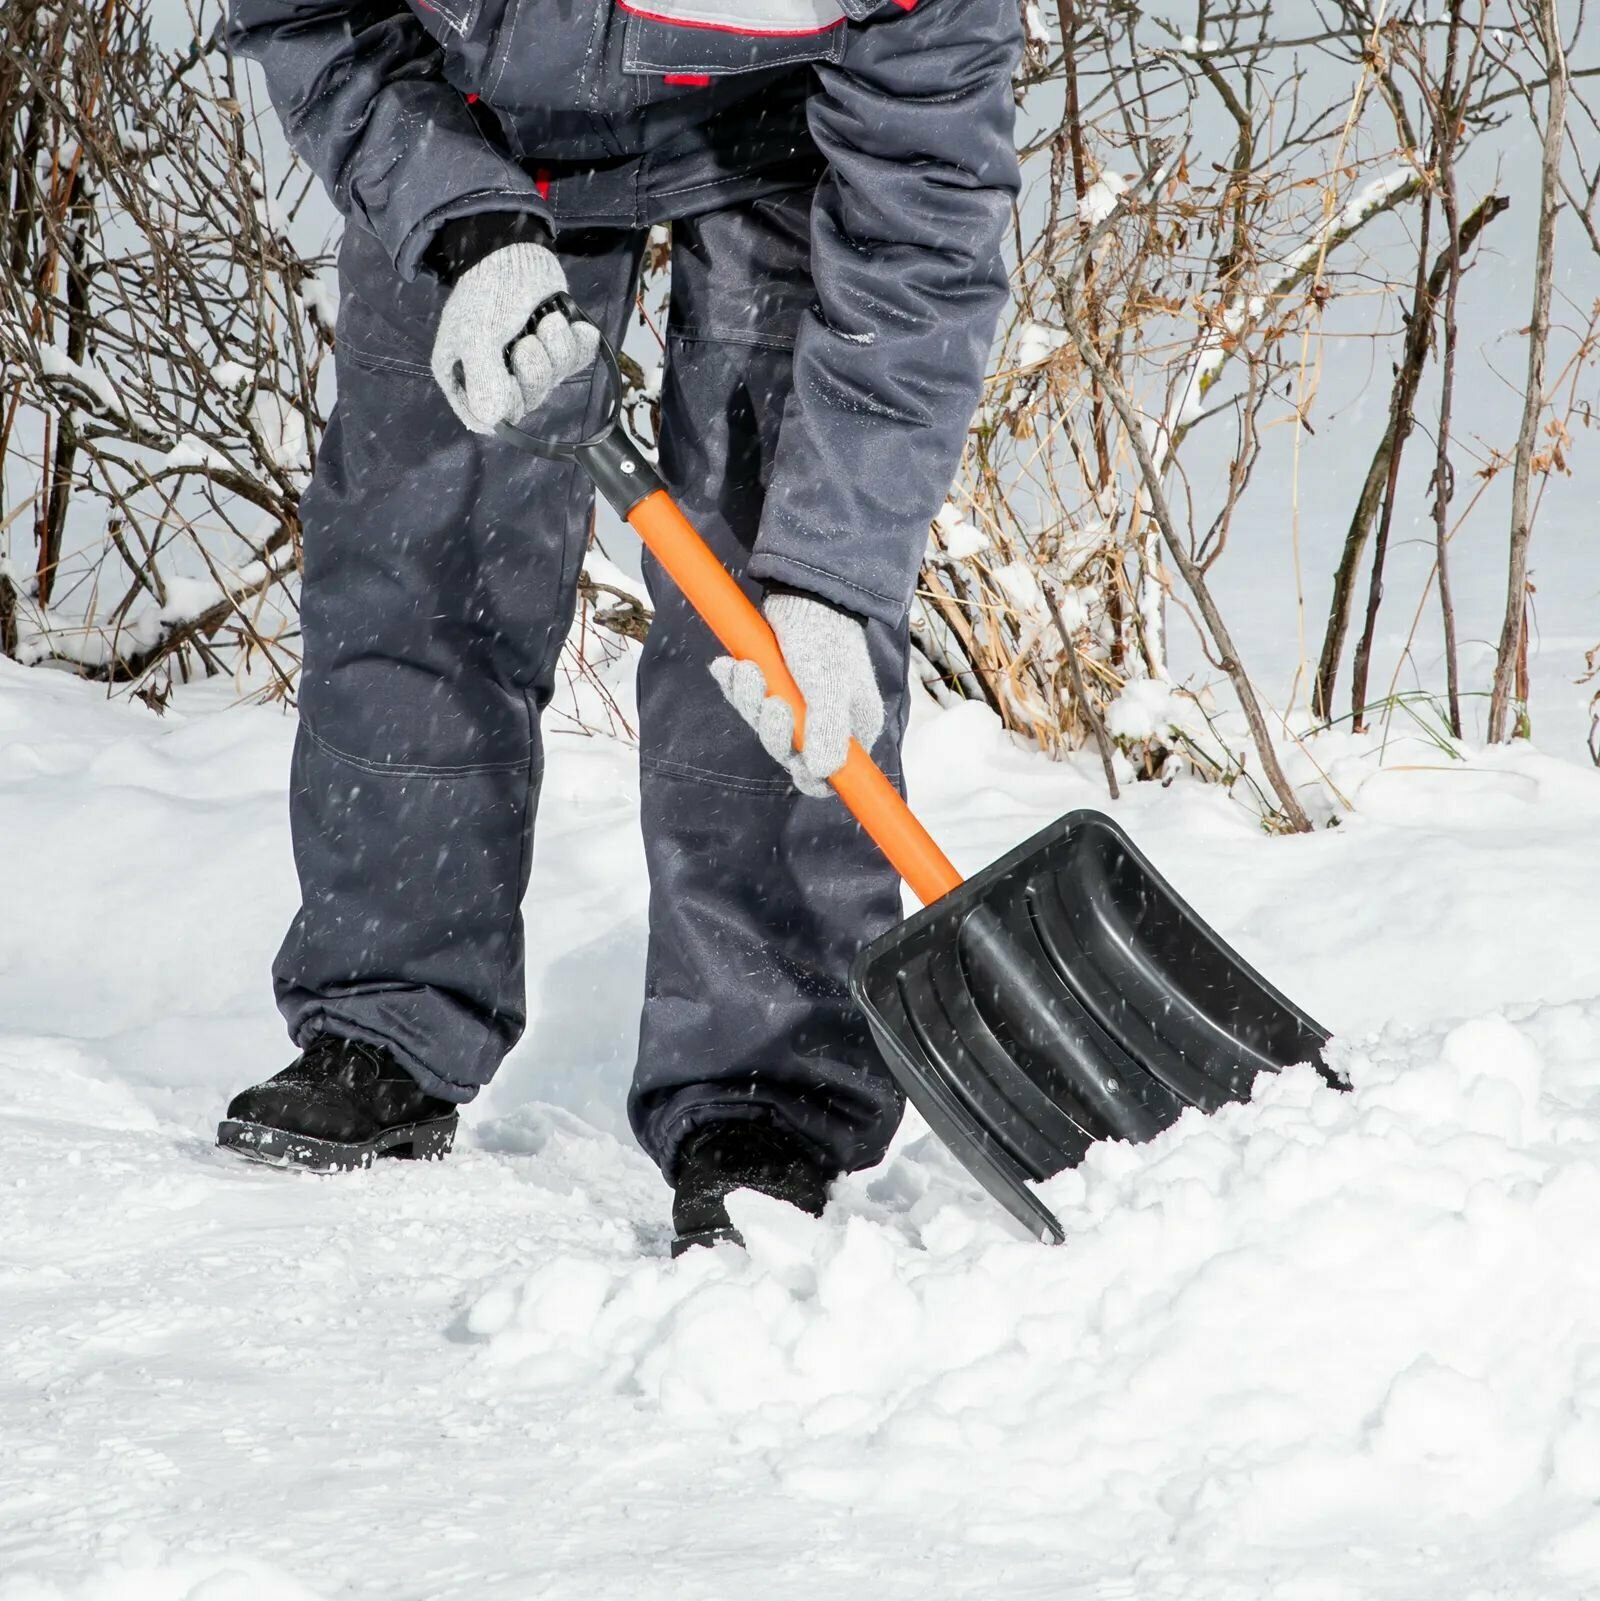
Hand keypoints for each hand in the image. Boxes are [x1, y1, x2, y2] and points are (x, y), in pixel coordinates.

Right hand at [429, 242, 597, 433]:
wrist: (515, 249)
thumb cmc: (486, 290)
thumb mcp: (475, 334)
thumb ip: (483, 377)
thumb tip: (491, 420)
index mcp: (465, 376)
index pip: (486, 419)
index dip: (505, 407)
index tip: (510, 383)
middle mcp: (496, 376)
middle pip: (526, 402)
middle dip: (535, 371)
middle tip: (528, 342)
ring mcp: (529, 364)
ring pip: (554, 381)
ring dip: (556, 349)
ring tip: (547, 322)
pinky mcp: (556, 349)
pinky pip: (576, 363)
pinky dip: (577, 342)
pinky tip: (568, 323)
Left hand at [709, 591, 884, 797]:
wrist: (803, 592)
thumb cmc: (825, 639)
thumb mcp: (830, 687)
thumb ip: (827, 731)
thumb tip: (821, 774)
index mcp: (853, 726)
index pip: (833, 774)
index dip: (810, 776)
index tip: (795, 761)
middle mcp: (826, 720)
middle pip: (790, 753)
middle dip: (773, 729)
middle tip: (770, 701)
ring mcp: (797, 703)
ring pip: (764, 725)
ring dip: (749, 700)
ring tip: (745, 669)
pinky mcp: (773, 683)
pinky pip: (748, 700)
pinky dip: (735, 685)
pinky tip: (727, 665)